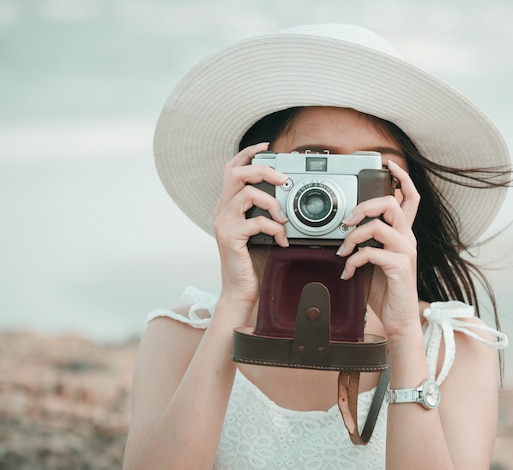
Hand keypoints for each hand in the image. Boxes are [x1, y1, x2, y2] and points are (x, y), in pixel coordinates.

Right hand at [212, 143, 288, 316]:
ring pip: (247, 194)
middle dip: (262, 170)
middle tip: (283, 179)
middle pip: (235, 173)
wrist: (242, 291)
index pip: (232, 169)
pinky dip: (274, 227)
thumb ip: (266, 212)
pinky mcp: (230, 238)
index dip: (247, 153)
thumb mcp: (261, 231)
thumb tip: (288, 195)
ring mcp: (224, 223)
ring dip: (273, 203)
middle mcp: (222, 211)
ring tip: (284, 219)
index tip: (265, 146)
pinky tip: (281, 239)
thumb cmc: (255, 261)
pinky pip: (255, 221)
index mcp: (228, 205)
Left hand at [336, 161, 420, 337]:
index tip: (389, 163)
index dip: (402, 177)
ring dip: (354, 236)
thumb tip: (346, 229)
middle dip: (364, 206)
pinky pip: (371, 252)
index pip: (409, 198)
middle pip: (392, 204)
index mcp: (402, 234)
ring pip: (379, 225)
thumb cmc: (385, 290)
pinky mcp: (400, 267)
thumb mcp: (373, 260)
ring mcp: (405, 252)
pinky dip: (354, 260)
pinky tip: (348, 272)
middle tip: (347, 221)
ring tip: (343, 250)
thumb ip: (367, 242)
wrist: (398, 320)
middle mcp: (407, 239)